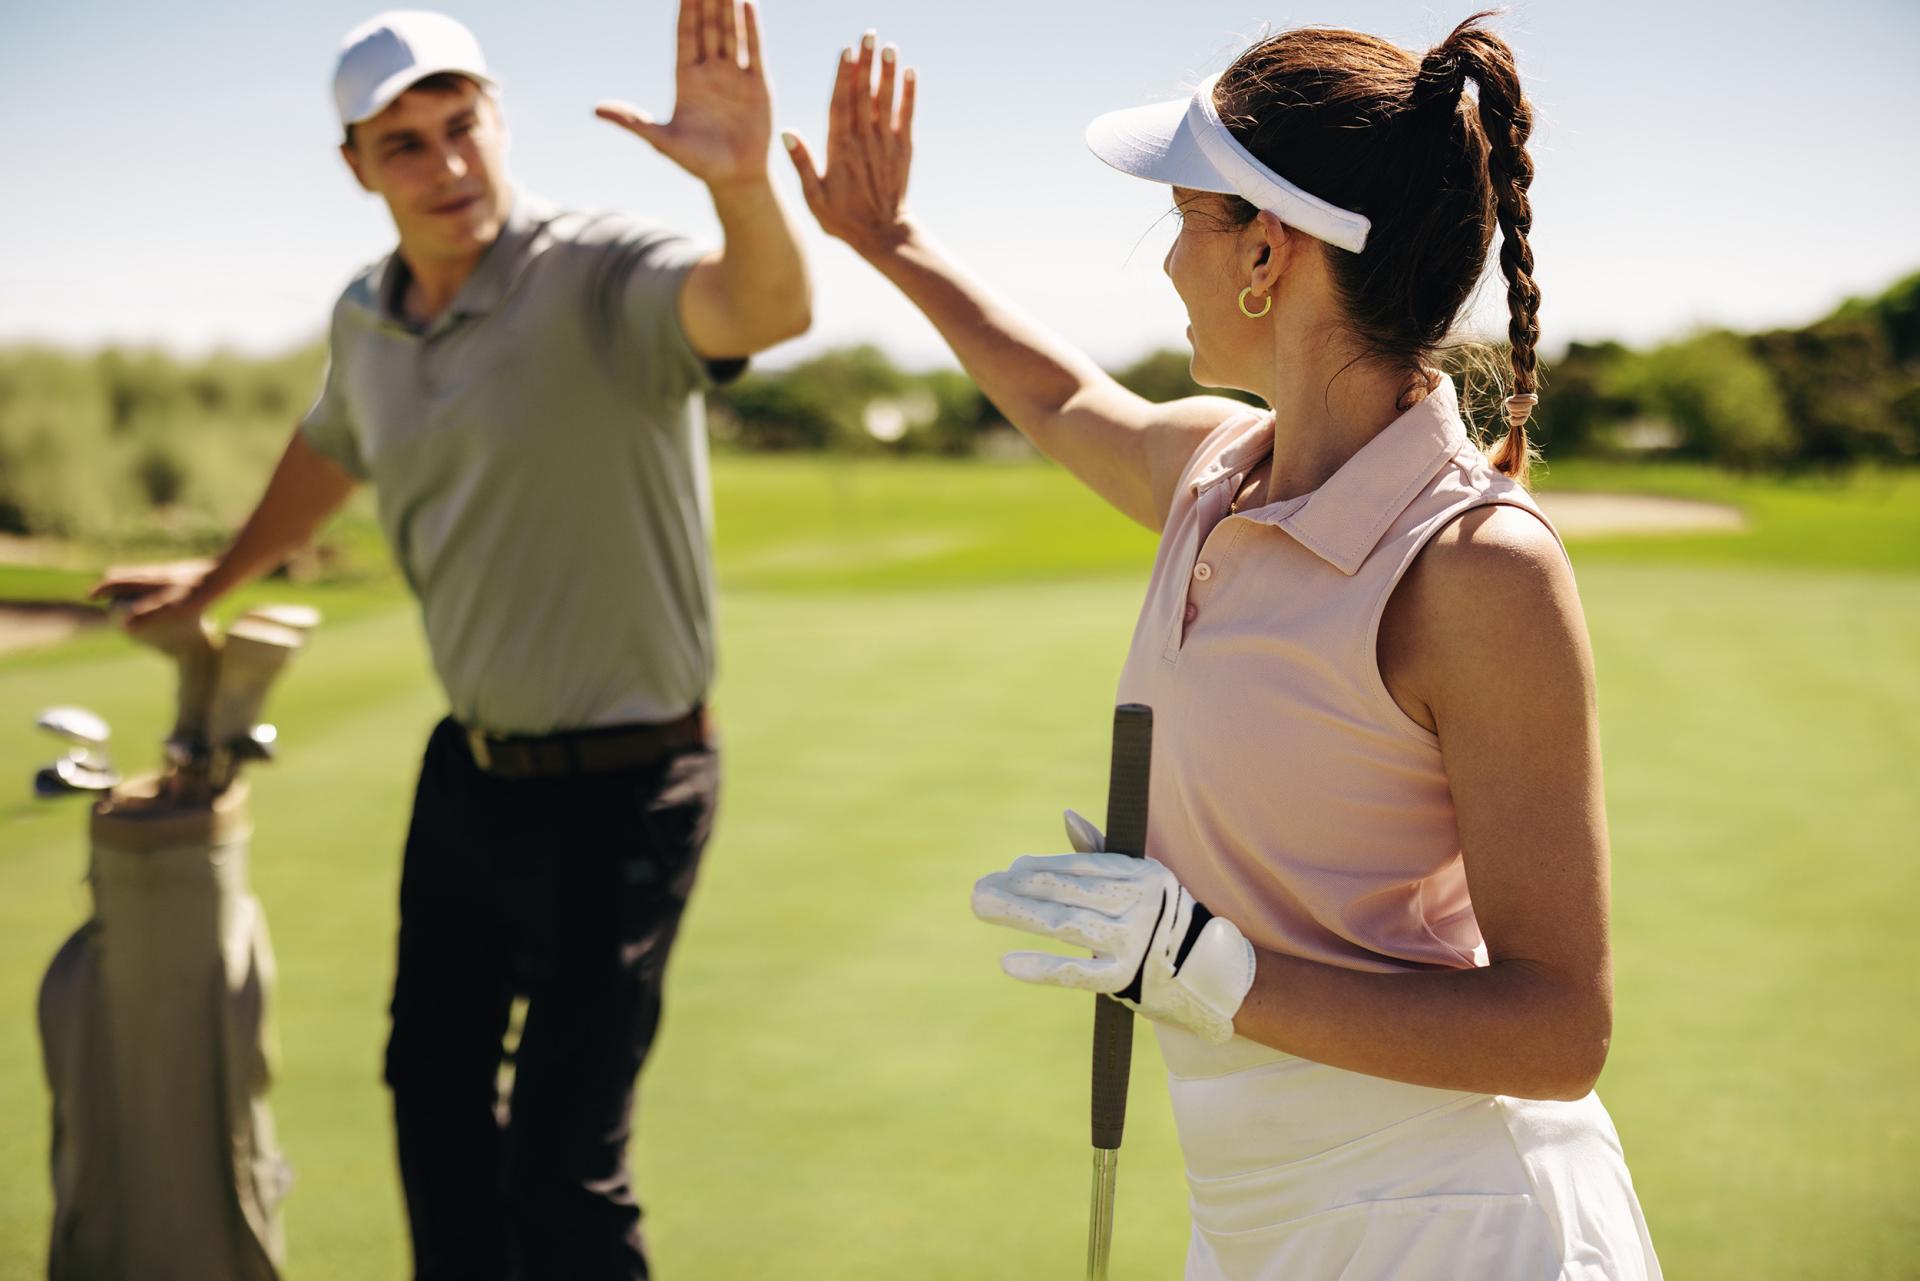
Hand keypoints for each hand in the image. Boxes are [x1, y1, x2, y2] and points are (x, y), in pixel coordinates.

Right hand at [89, 560, 213, 632]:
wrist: (222, 574)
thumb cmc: (196, 591)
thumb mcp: (172, 605)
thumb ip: (148, 613)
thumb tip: (126, 625)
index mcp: (147, 580)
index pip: (118, 582)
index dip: (103, 589)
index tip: (90, 596)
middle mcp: (154, 574)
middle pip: (126, 576)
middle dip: (113, 584)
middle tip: (103, 594)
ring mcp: (167, 573)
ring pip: (140, 576)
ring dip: (128, 583)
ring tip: (125, 594)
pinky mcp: (179, 575)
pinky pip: (155, 578)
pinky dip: (146, 584)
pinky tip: (157, 591)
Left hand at [596, 0, 772, 187]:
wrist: (734, 179)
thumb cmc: (697, 162)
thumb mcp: (662, 141)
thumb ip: (633, 122)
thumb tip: (596, 110)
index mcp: (686, 79)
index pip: (686, 35)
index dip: (686, 10)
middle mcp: (710, 72)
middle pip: (708, 28)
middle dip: (708, 1)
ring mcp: (734, 77)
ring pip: (730, 33)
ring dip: (729, 7)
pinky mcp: (758, 86)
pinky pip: (753, 51)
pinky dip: (751, 29)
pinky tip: (748, 4)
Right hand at [782, 31, 915, 253]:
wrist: (882, 235)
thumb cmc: (842, 219)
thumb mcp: (814, 198)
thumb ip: (802, 164)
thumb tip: (787, 133)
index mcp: (839, 149)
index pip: (840, 104)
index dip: (844, 76)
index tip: (846, 50)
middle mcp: (864, 142)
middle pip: (864, 94)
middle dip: (867, 63)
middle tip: (868, 34)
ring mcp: (886, 144)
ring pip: (886, 101)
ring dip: (888, 72)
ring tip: (889, 45)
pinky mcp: (903, 150)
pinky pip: (907, 116)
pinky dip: (909, 94)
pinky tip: (910, 72)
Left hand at [970, 810, 1257, 1045]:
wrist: (1205, 975)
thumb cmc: (1161, 918)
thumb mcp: (1141, 880)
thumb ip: (1100, 852)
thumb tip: (1067, 816)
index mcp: (1142, 875)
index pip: (1082, 867)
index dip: (1043, 867)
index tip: (1010, 869)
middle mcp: (1138, 906)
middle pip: (1068, 892)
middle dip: (1019, 888)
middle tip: (981, 889)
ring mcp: (1131, 944)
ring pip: (1066, 925)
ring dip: (1020, 915)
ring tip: (983, 907)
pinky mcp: (1123, 981)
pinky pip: (1075, 973)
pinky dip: (1041, 967)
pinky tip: (1008, 962)